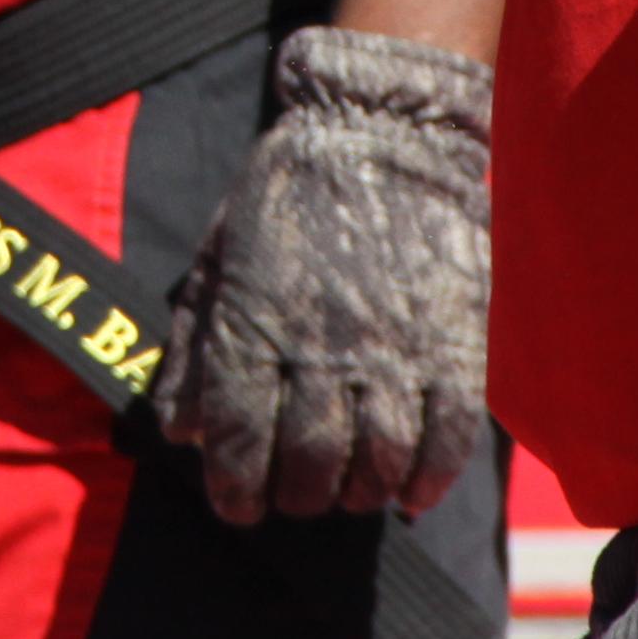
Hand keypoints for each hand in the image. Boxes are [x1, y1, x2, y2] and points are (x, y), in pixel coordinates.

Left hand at [157, 27, 492, 524]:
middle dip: (297, 497)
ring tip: (349, 492)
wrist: (385, 131)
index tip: (239, 507)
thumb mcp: (220, 255)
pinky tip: (409, 492)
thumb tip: (182, 433)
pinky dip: (428, 478)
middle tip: (296, 498)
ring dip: (359, 492)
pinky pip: (448, 435)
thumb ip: (196, 344)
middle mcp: (324, 344)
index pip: (241, 439)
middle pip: (311, 463)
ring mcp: (396, 345)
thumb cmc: (289, 193)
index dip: (236, 490)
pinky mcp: (455, 340)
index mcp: (257, 322)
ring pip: (378, 459)